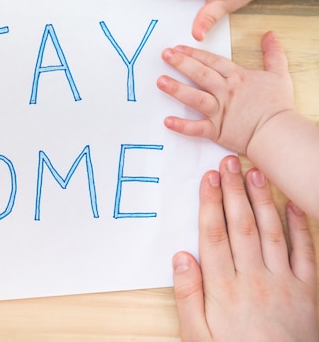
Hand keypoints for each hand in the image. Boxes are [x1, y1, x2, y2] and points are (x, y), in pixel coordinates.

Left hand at [156, 31, 294, 154]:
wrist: (279, 133)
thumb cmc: (278, 105)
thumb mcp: (279, 74)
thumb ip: (273, 53)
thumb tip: (270, 34)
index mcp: (237, 78)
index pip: (212, 61)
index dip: (194, 53)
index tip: (178, 47)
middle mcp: (226, 92)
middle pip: (200, 74)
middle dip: (181, 63)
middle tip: (165, 54)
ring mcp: (220, 111)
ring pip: (195, 97)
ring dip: (177, 89)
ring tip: (161, 81)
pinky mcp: (217, 130)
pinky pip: (196, 128)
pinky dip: (182, 126)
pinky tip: (167, 121)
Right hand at [172, 155, 317, 340]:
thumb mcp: (197, 335)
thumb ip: (187, 296)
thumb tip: (181, 257)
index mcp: (224, 288)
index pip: (214, 235)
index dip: (210, 204)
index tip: (208, 178)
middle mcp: (254, 279)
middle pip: (242, 226)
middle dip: (234, 191)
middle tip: (229, 162)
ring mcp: (284, 282)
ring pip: (271, 232)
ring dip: (262, 199)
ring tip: (255, 172)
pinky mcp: (307, 290)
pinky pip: (304, 252)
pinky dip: (300, 226)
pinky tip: (292, 204)